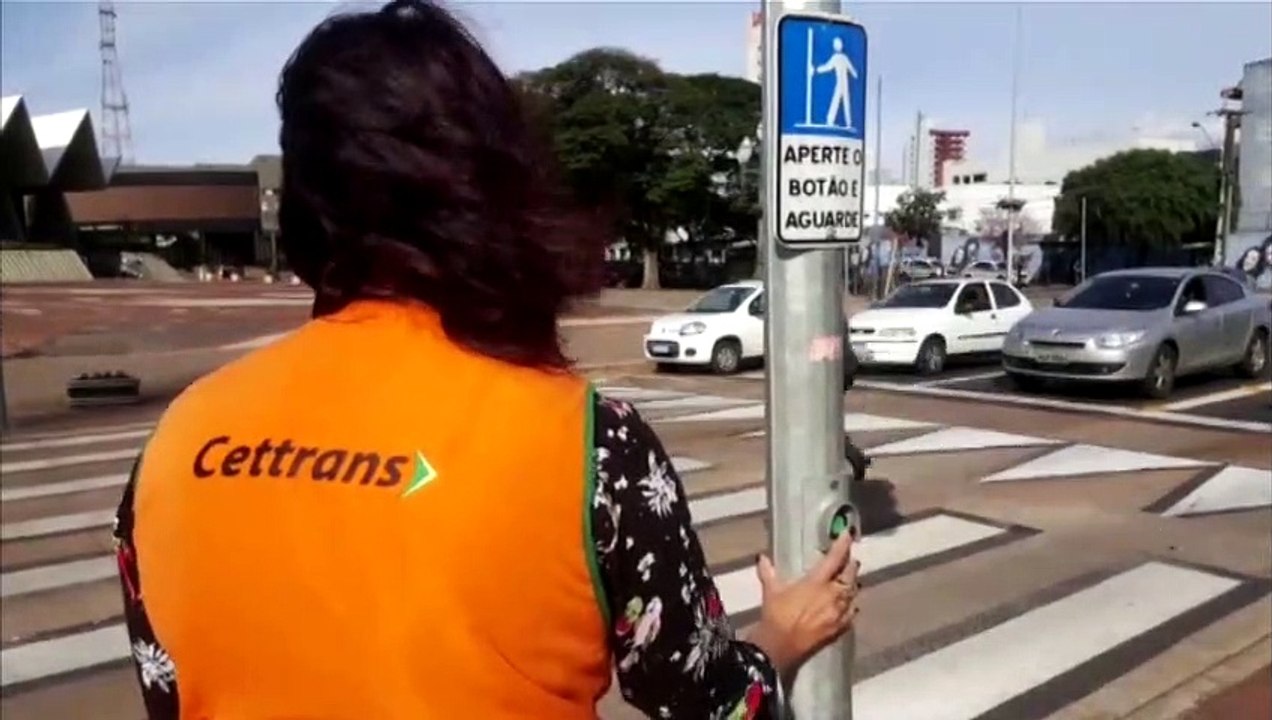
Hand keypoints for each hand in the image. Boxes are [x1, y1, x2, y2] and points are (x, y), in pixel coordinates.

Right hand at [745, 532, 859, 678]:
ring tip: (848, 581)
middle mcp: (833, 595)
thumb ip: (768, 572)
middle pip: (850, 575)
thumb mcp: (771, 591)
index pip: (835, 558)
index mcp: (817, 582)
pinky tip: (847, 605)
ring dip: (852, 585)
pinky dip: (851, 606)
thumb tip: (762, 558)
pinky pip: (852, 613)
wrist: (781, 648)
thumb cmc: (775, 616)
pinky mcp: (840, 629)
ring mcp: (839, 613)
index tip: (847, 534)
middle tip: (848, 559)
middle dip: (850, 565)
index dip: (843, 544)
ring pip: (853, 593)